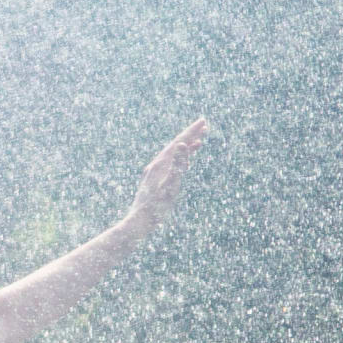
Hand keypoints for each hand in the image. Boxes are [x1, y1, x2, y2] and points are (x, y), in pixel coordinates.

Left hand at [122, 119, 210, 233]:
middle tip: (204, 125)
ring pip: (171, 155)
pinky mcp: (153, 181)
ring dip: (185, 147)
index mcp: (160, 164)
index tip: (203, 121)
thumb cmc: (156, 206)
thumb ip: (177, 164)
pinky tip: (184, 162)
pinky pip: (169, 165)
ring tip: (199, 141)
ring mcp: (153, 173)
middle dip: (189, 135)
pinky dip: (179, 159)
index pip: (178, 143)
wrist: (139, 221)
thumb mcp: (170, 184)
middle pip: (174, 146)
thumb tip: (182, 144)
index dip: (191, 132)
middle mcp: (155, 166)